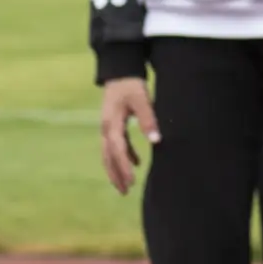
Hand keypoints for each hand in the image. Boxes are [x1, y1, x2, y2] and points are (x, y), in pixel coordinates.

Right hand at [99, 77, 158, 194]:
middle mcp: (106, 128)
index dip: (124, 167)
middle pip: (108, 156)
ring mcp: (107, 127)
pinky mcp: (112, 125)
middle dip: (116, 175)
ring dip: (117, 169)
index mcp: (112, 123)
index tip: (132, 181)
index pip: (117, 150)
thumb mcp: (142, 99)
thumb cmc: (131, 85)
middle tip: (125, 192)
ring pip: (109, 154)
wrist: (120, 71)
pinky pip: (115, 146)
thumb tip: (156, 141)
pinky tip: (137, 163)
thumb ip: (149, 119)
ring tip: (126, 186)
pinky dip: (124, 156)